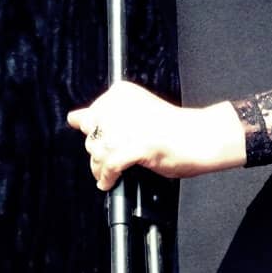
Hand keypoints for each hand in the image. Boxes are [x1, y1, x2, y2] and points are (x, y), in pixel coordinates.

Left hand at [67, 80, 245, 189]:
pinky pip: (108, 167)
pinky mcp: (135, 147)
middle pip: (92, 136)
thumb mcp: (133, 112)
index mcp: (121, 91)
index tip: (112, 136)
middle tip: (116, 155)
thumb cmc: (169, 126)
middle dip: (99, 151)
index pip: (92, 114)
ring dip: (101, 167)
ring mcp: (127, 127)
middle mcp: (120, 105)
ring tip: (113, 172)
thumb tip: (73, 117)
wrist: (198, 136)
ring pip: (97, 153)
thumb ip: (101, 114)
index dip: (99, 131)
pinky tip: (111, 181)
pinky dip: (108, 177)